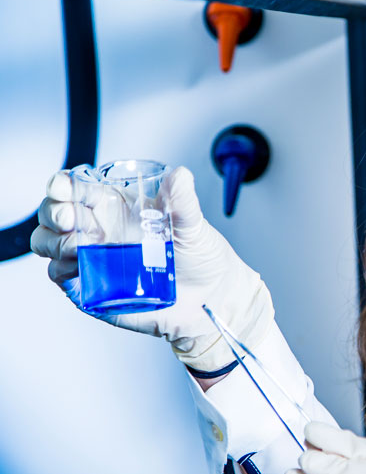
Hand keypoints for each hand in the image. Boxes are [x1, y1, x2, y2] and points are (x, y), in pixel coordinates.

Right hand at [29, 166, 274, 371]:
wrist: (210, 298)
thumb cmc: (200, 257)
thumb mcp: (194, 225)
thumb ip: (183, 200)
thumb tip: (179, 175)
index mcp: (117, 207)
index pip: (77, 188)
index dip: (63, 184)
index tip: (63, 187)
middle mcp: (99, 230)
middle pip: (54, 214)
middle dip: (53, 212)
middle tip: (70, 218)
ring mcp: (91, 259)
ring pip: (48, 243)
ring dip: (52, 240)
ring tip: (77, 245)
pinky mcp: (90, 288)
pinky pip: (60, 276)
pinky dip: (61, 269)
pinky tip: (77, 266)